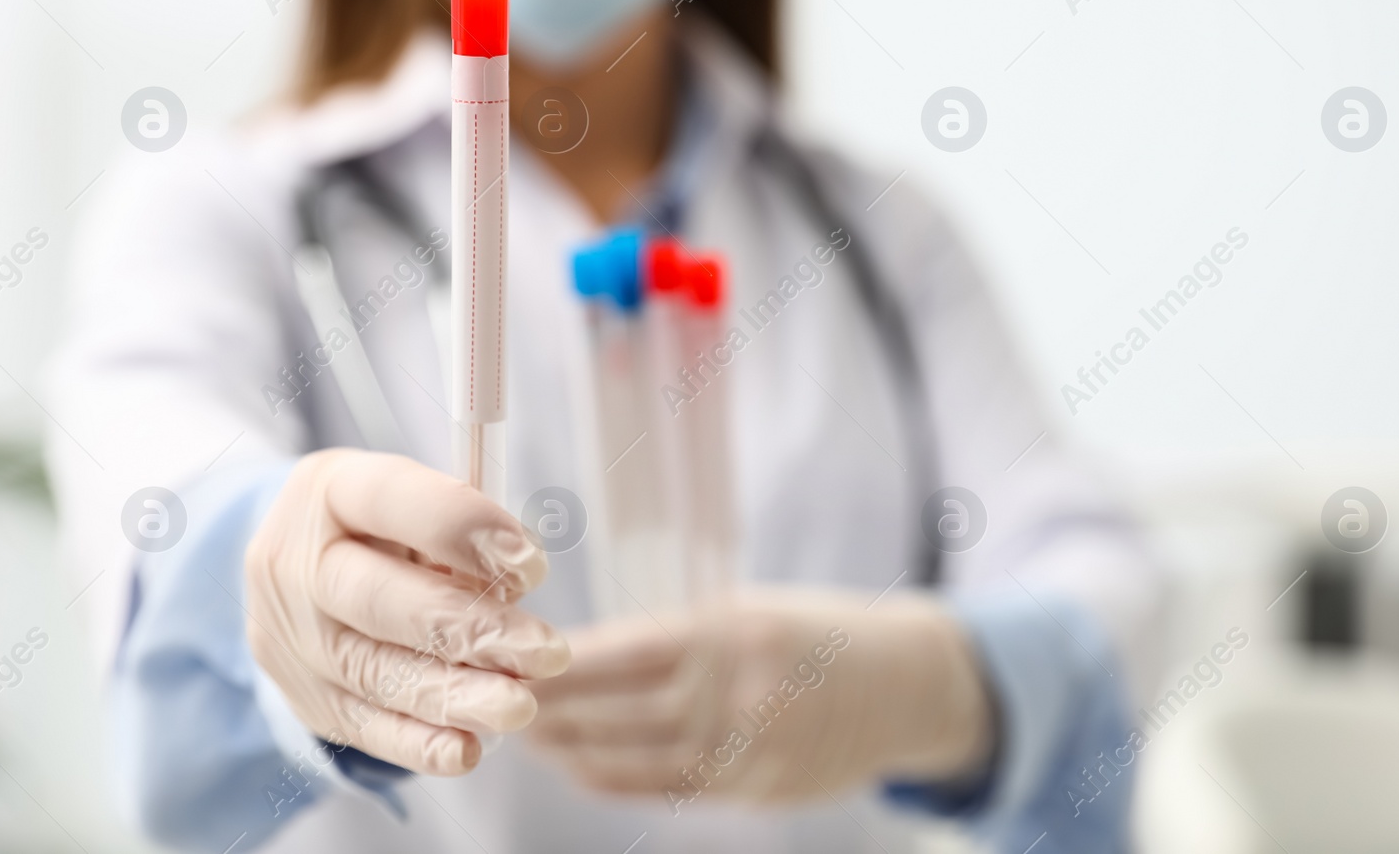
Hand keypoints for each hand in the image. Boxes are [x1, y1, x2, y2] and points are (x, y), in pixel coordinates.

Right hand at [244, 449, 568, 774]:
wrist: (291, 572)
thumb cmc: (381, 525)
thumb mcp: (411, 498)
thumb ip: (458, 525)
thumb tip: (518, 578)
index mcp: (331, 491)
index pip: (393, 500)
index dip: (464, 529)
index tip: (532, 565)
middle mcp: (299, 565)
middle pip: (381, 601)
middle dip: (472, 628)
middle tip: (547, 652)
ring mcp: (296, 639)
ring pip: (376, 672)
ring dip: (455, 695)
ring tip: (519, 706)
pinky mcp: (308, 698)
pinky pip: (364, 727)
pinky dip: (418, 744)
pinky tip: (465, 750)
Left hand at [526, 589, 992, 808]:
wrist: (903, 685)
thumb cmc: (815, 631)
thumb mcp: (752, 609)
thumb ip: (682, 634)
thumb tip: (590, 655)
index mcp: (736, 632)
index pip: (629, 651)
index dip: (564, 663)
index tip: (511, 658)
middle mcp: (741, 693)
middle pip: (622, 711)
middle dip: (553, 709)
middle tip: (495, 698)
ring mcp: (752, 749)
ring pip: (638, 757)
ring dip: (573, 748)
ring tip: (528, 734)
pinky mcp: (760, 789)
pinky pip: (671, 788)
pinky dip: (617, 779)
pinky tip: (579, 765)